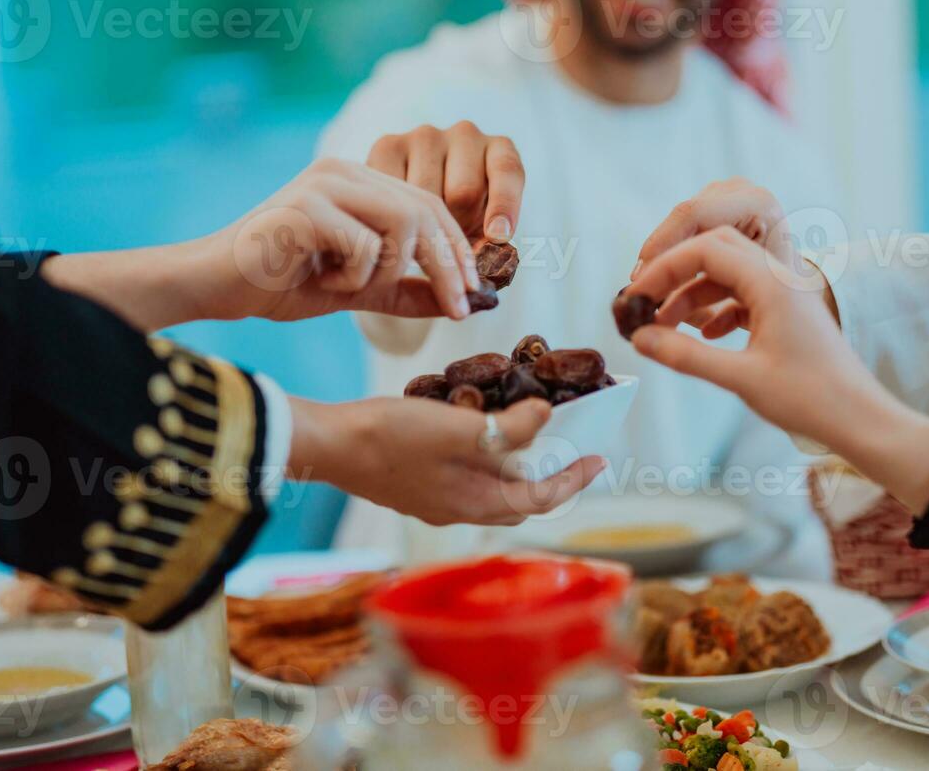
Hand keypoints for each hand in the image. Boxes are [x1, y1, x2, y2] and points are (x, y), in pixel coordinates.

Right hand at [211, 157, 482, 322]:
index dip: (457, 250)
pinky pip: (365, 247)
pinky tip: (319, 278)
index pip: (429, 205)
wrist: (215, 285)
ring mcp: (325, 183)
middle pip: (425, 213)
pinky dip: (354, 277)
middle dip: (448, 267)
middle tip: (457, 308)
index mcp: (357, 179)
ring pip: (402, 226)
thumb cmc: (280, 282)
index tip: (473, 293)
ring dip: (388, 272)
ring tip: (349, 286)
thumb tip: (463, 303)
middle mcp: (344, 169)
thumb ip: (406, 290)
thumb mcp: (358, 289)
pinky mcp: (307, 205)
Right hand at [290, 397, 605, 525]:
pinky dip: (488, 461)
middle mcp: (459, 510)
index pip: (542, 498)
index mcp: (476, 502)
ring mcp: (435, 501)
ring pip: (492, 490)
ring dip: (518, 468)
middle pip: (520, 499)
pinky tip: (481, 435)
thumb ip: (508, 429)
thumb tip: (549, 419)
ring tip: (533, 436)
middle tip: (572, 446)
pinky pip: (467, 479)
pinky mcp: (416, 486)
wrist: (328, 446)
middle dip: (551, 476)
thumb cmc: (390, 438)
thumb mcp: (458, 428)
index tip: (600, 458)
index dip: (574, 478)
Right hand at [366, 122, 524, 242]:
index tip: (498, 236)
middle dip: (457, 226)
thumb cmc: (460, 224)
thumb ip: (488, 243)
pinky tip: (395, 225)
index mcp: (499, 150)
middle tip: (447, 249)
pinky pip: (393, 189)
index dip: (505, 204)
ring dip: (423, 224)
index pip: (507, 170)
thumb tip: (481, 258)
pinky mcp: (388, 144)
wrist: (410, 208)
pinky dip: (393, 214)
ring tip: (420, 238)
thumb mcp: (482, 232)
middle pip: (464, 190)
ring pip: (426, 193)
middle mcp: (466, 134)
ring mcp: (425, 136)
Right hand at [626, 228, 928, 512]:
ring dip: (692, 292)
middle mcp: (780, 278)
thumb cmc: (812, 400)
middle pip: (717, 248)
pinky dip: (715, 307)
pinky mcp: (786, 312)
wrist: (861, 419)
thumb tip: (639, 338)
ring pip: (727, 272)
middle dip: (676, 270)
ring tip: (663, 324)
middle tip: (646, 298)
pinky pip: (742, 293)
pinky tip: (702, 335)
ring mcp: (785, 293)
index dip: (665, 268)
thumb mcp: (740, 379)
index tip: (637, 295)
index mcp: (773, 283)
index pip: (707, 248)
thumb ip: (685, 355)